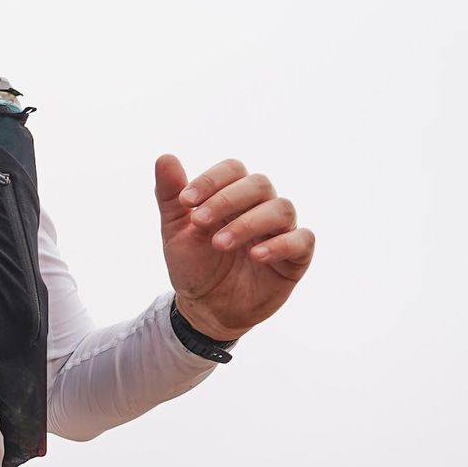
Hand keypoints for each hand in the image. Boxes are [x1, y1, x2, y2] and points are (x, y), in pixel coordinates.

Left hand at [154, 155, 314, 341]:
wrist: (205, 309)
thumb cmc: (195, 266)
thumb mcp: (175, 232)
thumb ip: (170, 197)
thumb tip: (164, 157)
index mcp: (234, 196)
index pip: (233, 170)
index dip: (211, 180)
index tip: (185, 200)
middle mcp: (261, 208)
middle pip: (260, 184)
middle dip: (228, 200)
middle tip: (200, 222)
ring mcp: (281, 231)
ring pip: (281, 209)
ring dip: (248, 223)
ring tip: (219, 243)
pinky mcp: (296, 258)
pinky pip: (302, 240)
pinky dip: (281, 244)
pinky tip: (256, 256)